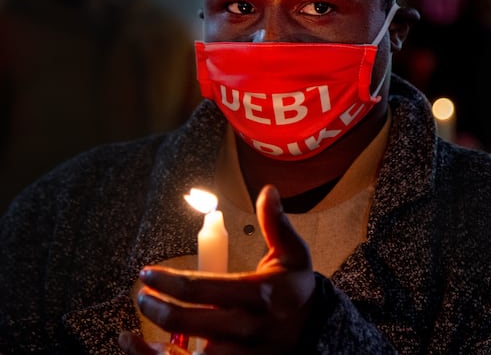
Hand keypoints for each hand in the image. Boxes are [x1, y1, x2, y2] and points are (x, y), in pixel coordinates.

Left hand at [120, 185, 315, 354]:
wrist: (321, 332)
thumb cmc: (298, 291)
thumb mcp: (294, 255)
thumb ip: (277, 224)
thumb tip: (268, 191)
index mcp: (261, 294)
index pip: (205, 287)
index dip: (171, 281)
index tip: (148, 273)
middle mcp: (250, 327)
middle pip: (194, 321)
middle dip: (161, 309)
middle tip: (141, 297)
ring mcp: (244, 354)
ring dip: (156, 347)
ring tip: (130, 336)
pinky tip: (147, 353)